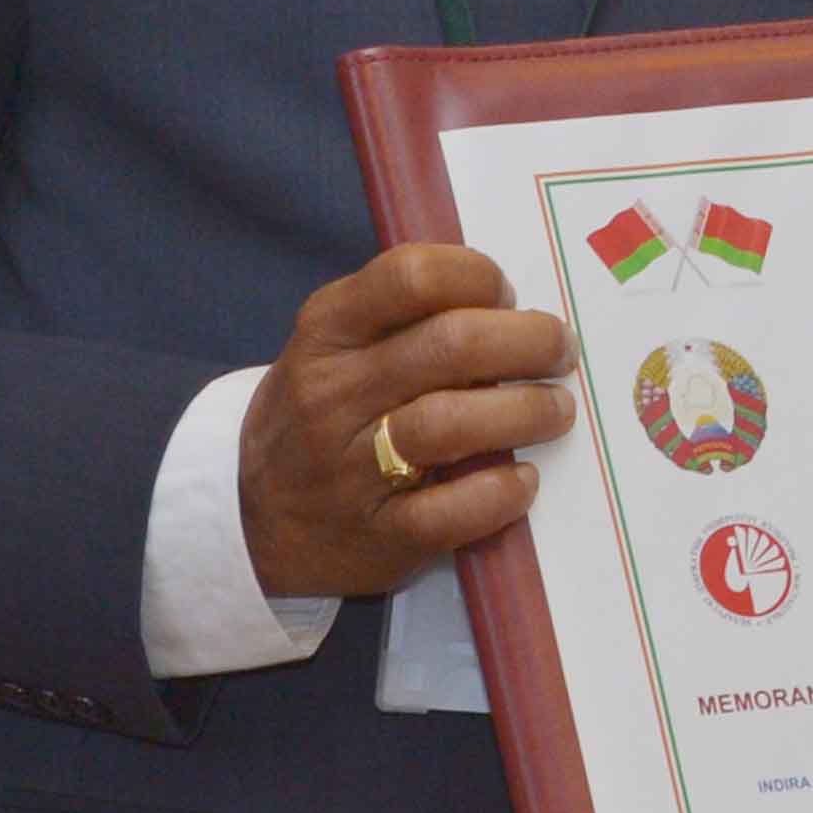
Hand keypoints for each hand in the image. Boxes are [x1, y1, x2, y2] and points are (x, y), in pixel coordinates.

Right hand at [236, 245, 576, 599]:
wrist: (253, 520)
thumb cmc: (324, 416)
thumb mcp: (337, 349)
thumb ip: (406, 318)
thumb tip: (514, 302)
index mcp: (327, 332)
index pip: (411, 277)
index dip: (478, 277)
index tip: (507, 297)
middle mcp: (332, 394)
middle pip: (450, 346)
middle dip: (528, 341)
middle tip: (559, 351)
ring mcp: (349, 469)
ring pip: (451, 424)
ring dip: (527, 412)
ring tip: (555, 410)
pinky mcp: (377, 535)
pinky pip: (450, 511)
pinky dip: (501, 494)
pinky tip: (523, 481)